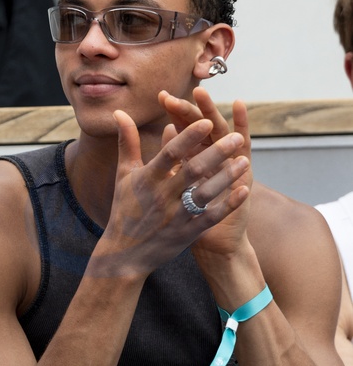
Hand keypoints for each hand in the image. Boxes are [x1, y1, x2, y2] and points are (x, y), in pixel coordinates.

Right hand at [91, 110, 249, 277]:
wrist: (123, 253)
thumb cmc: (125, 208)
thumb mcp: (124, 174)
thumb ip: (127, 142)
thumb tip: (120, 112)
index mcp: (147, 179)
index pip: (170, 153)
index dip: (189, 136)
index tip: (207, 121)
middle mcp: (162, 196)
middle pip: (193, 170)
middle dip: (217, 152)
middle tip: (236, 137)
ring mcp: (175, 216)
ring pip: (205, 193)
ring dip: (227, 176)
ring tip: (245, 160)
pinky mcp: (186, 233)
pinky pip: (211, 217)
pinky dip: (228, 204)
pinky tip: (244, 191)